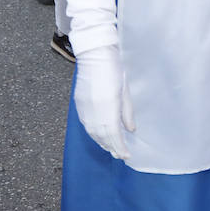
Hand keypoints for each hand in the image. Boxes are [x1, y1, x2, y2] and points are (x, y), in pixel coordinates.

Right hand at [73, 44, 134, 158]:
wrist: (95, 55)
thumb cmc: (114, 69)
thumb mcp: (125, 91)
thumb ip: (127, 112)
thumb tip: (130, 130)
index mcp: (108, 107)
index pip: (113, 134)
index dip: (119, 147)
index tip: (126, 155)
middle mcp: (94, 111)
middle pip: (102, 136)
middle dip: (111, 147)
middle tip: (119, 155)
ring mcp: (84, 108)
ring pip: (92, 132)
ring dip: (102, 142)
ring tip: (110, 148)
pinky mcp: (79, 105)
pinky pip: (86, 125)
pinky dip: (93, 133)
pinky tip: (99, 136)